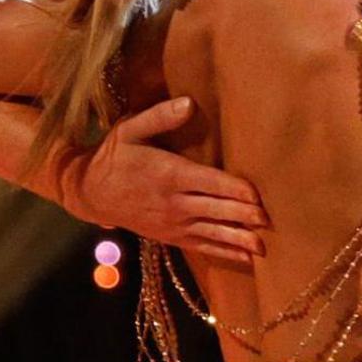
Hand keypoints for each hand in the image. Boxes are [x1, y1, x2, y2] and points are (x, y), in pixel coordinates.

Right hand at [72, 97, 270, 263]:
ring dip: (239, 239)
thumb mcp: (130, 130)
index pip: (211, 183)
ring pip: (213, 232)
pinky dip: (225, 252)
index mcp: (169, 174)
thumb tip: (189, 103)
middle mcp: (174, 202)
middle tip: (271, 220)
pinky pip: (203, 246)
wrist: (90, 193)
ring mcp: (173, 223)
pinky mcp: (171, 237)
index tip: (259, 195)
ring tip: (264, 246)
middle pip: (217, 210)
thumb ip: (159, 117)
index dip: (236, 190)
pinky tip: (247, 258)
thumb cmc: (114, 156)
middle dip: (245, 216)